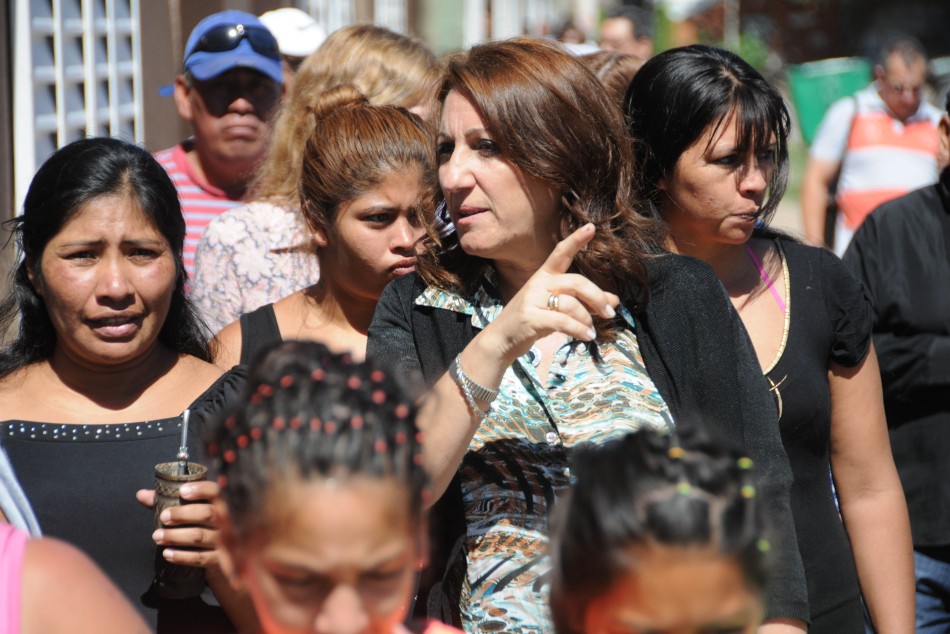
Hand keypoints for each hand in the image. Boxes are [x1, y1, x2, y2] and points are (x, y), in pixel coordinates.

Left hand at [136, 480, 223, 568]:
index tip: (182, 491)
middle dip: (183, 514)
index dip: (200, 490)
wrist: (224, 555)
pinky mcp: (219, 560)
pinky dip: (182, 556)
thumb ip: (167, 501)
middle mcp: (227, 520)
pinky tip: (167, 553)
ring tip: (157, 536)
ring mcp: (225, 541)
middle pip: (207, 514)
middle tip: (164, 517)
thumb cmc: (203, 526)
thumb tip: (141, 495)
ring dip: (176, 536)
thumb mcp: (191, 510)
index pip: (215, 491)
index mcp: (222, 503)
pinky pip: (199, 558)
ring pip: (199, 536)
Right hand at [484, 223, 619, 362]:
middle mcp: (538, 283)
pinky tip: (587, 336)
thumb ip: (585, 302)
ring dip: (587, 319)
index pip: (561, 253)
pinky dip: (579, 330)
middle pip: (576, 281)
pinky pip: (562, 321)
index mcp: (544, 276)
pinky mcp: (530, 318)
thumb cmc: (533, 320)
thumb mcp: (558, 309)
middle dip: (596, 297)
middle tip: (609, 312)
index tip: (591, 227)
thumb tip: (614, 301)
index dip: (576, 240)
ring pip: (571, 304)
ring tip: (592, 332)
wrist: (501, 339)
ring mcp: (532, 300)